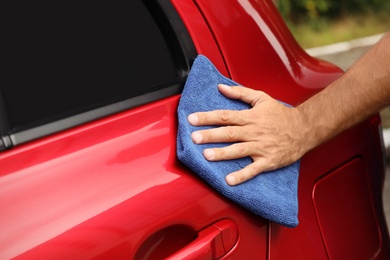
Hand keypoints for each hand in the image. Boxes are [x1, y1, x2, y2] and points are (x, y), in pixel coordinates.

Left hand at [188, 84, 307, 185]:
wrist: (304, 129)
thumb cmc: (281, 115)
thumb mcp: (262, 98)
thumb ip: (240, 93)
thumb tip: (221, 87)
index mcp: (250, 117)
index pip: (225, 116)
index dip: (208, 117)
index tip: (192, 119)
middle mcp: (253, 132)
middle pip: (229, 133)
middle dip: (210, 135)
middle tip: (194, 137)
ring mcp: (260, 147)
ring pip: (238, 150)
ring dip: (222, 153)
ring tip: (207, 155)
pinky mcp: (267, 161)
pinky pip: (253, 169)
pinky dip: (242, 175)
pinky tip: (229, 180)